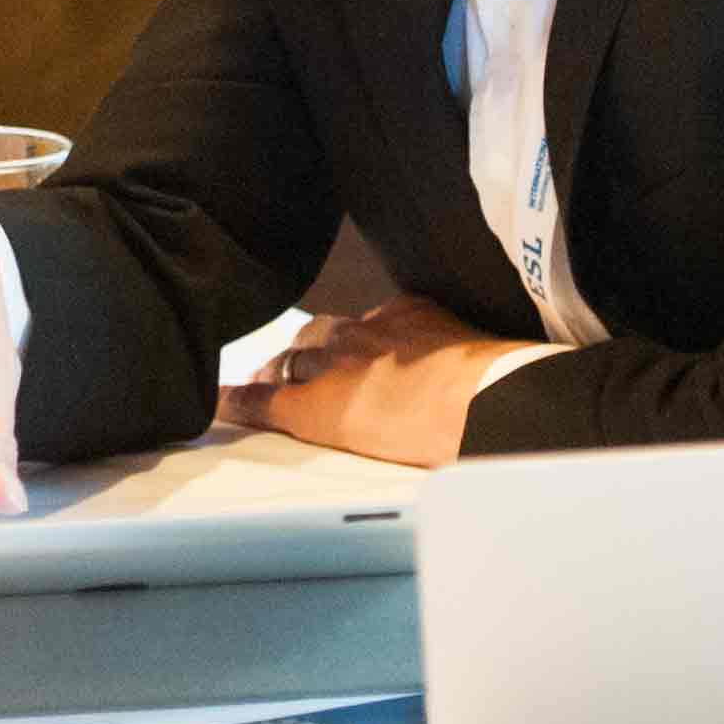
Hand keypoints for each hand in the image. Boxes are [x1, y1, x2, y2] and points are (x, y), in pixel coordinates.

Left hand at [216, 295, 526, 465]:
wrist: (485, 399)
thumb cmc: (503, 386)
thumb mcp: (485, 356)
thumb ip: (465, 361)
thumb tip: (489, 380)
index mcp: (408, 318)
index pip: (363, 325)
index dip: (347, 343)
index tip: (346, 352)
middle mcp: (364, 332)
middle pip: (318, 335)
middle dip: (303, 353)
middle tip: (289, 370)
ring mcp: (336, 365)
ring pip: (291, 364)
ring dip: (277, 377)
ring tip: (263, 390)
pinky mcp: (315, 405)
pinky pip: (265, 401)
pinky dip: (240, 402)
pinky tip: (221, 406)